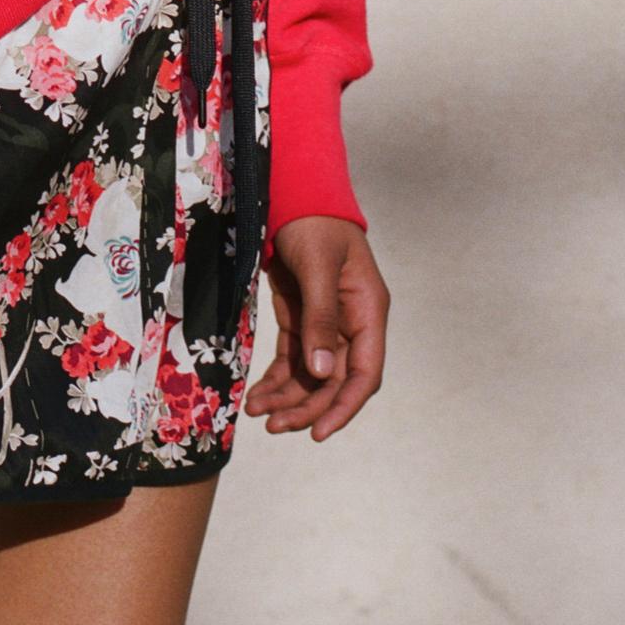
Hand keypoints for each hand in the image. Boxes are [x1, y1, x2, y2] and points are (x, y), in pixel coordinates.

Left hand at [245, 218, 387, 440]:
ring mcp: (325, 324)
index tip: (318, 432)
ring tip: (258, 414)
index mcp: (368, 312)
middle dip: (306, 407)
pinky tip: (257, 397)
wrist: (294, 193)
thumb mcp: (318, 267)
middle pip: (334, 382)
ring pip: (311, 376)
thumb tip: (322, 372)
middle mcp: (350, 324)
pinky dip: (276, 380)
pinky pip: (292, 360)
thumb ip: (320, 318)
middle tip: (273, 426)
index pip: (364, 373)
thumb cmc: (314, 223)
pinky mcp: (301, 319)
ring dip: (288, 398)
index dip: (344, 407)